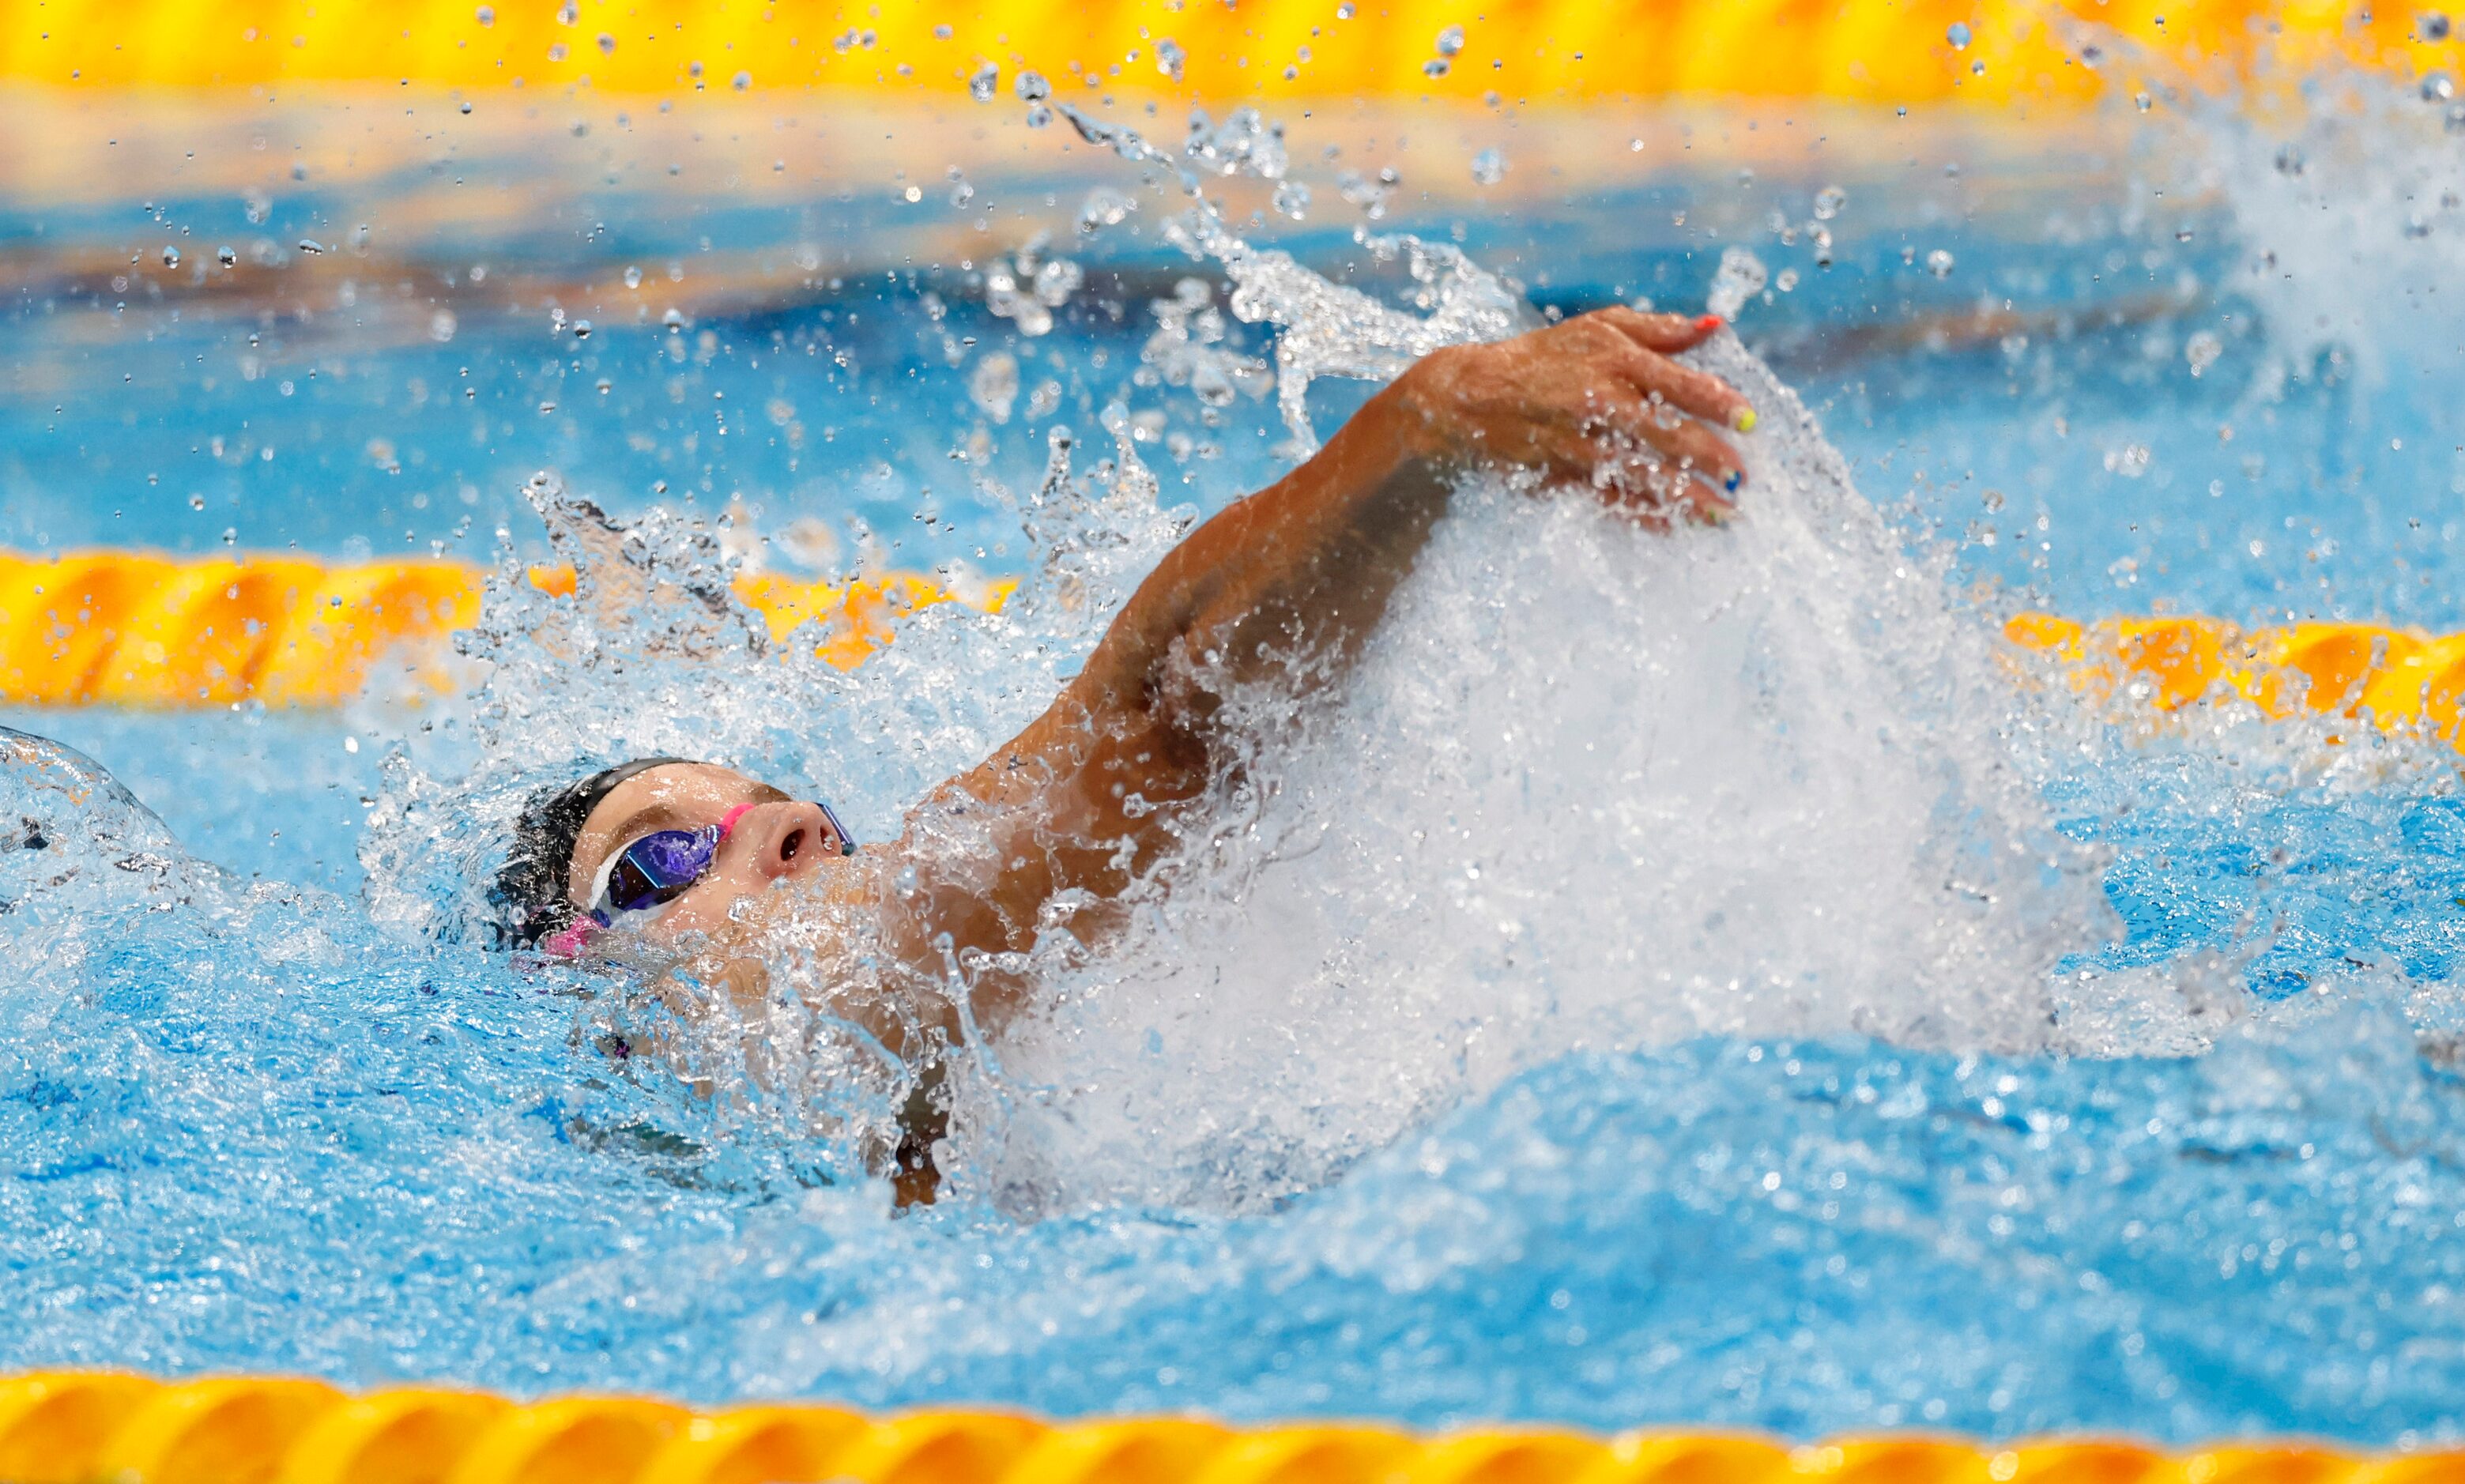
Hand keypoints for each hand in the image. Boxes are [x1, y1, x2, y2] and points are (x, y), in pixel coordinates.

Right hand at [1381, 308, 1755, 526]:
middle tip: (1742, 476)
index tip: (1750, 421)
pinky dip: (1640, 514)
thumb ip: (1659, 330)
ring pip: (1640, 474)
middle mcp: (1598, 401)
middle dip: (1708, 458)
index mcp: (1614, 360)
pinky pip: (1608, 499)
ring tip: (1721, 514)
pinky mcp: (1562, 473)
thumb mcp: (1599, 327)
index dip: (1718, 404)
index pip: (1678, 383)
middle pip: (1665, 434)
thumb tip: (1715, 326)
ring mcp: (1580, 442)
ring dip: (1684, 497)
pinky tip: (1670, 526)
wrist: (1470, 395)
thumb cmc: (1544, 355)